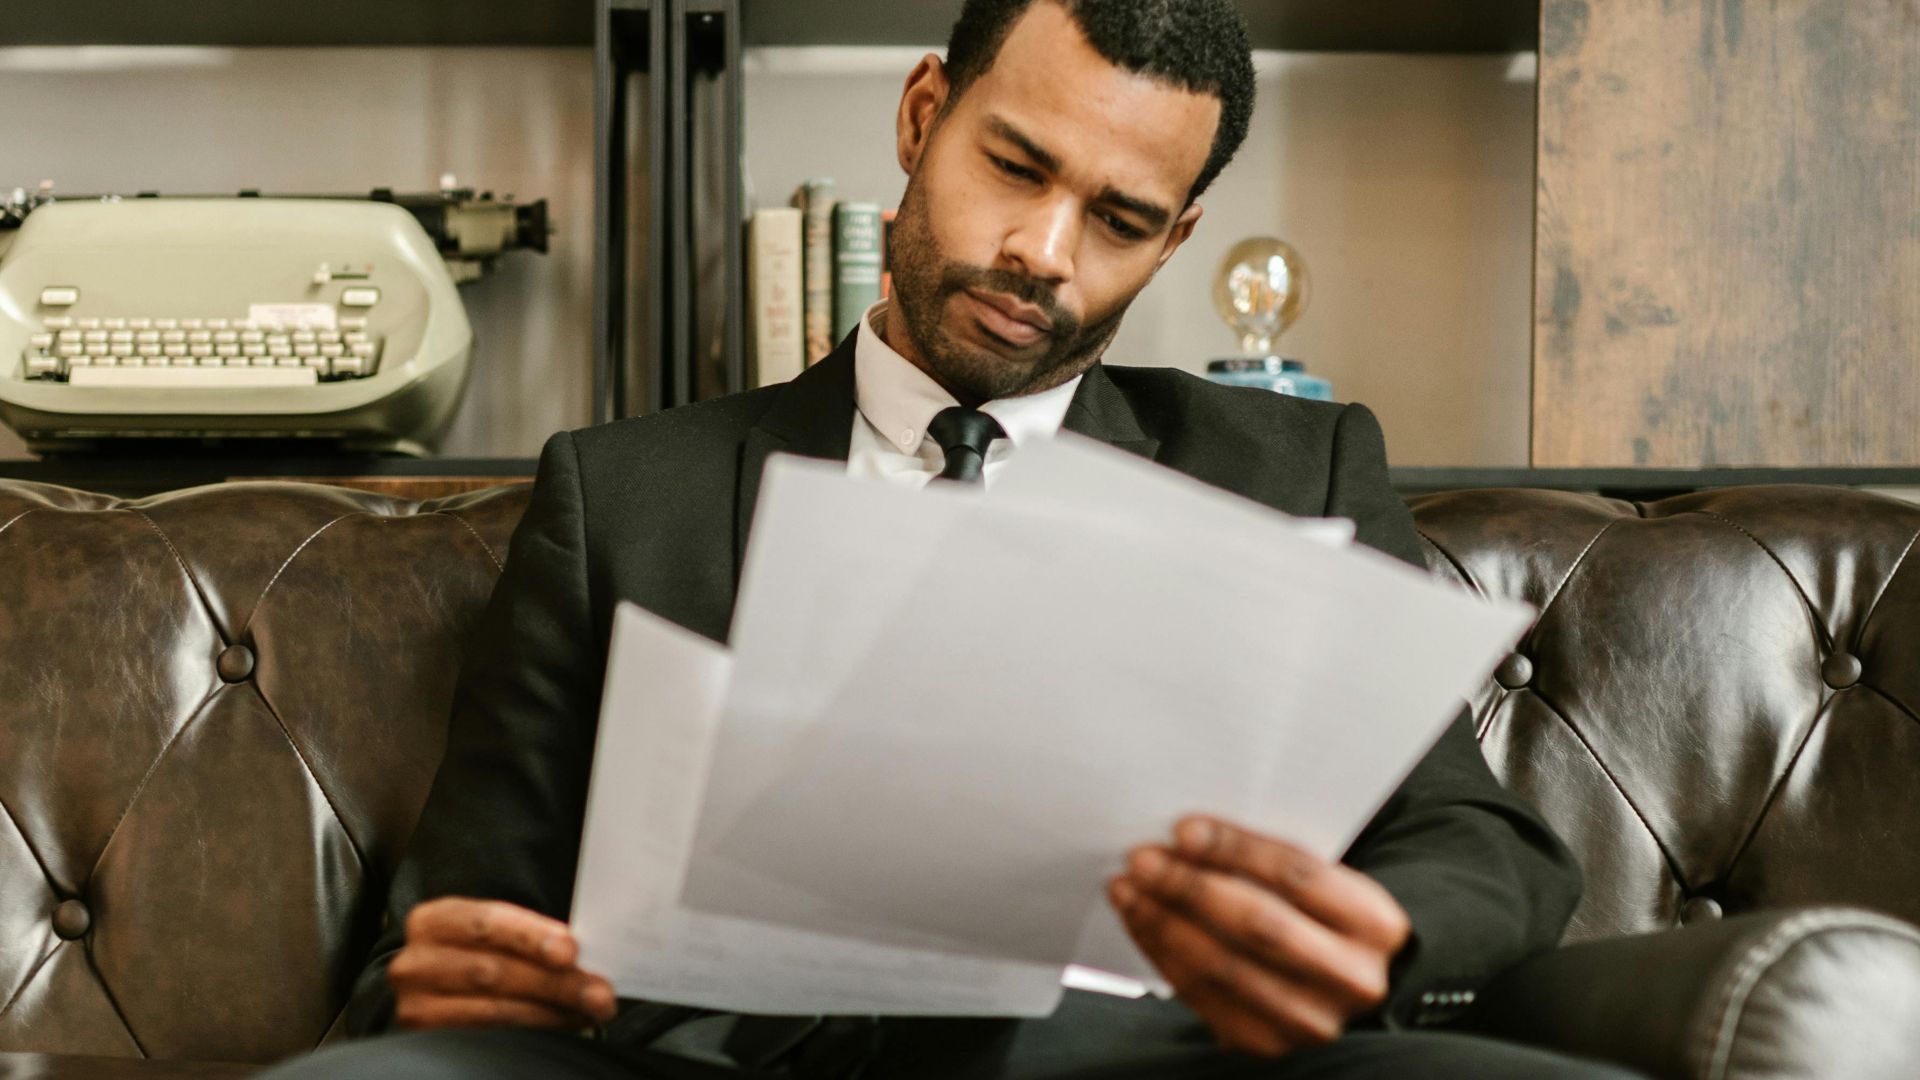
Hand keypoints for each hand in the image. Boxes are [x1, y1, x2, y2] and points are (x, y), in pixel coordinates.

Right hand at [388, 897, 617, 1030]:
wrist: (430, 991)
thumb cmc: (475, 956)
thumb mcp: (491, 934)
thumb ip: (526, 936)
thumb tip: (583, 954)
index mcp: (435, 920)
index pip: (486, 923)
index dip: (530, 936)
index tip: (571, 951)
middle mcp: (417, 962)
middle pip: (494, 971)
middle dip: (556, 982)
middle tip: (600, 993)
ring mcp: (415, 1006)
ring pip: (493, 1010)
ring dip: (551, 1012)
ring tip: (590, 1011)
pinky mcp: (424, 1040)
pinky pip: (487, 1037)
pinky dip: (532, 1030)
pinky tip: (562, 1024)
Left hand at [1109, 816, 1410, 1056]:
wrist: (1342, 984)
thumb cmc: (1322, 916)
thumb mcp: (1325, 884)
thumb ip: (1273, 861)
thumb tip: (1190, 835)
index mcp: (1375, 923)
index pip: (1298, 875)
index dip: (1236, 849)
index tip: (1184, 829)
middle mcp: (1352, 979)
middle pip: (1258, 924)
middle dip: (1190, 887)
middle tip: (1143, 859)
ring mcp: (1310, 1019)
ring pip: (1223, 965)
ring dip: (1163, 921)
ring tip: (1129, 888)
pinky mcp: (1267, 1043)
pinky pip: (1202, 995)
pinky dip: (1162, 953)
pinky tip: (1142, 921)